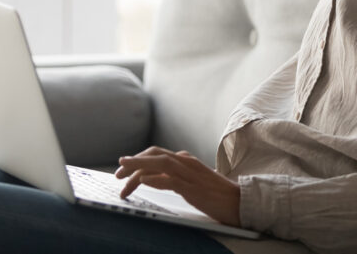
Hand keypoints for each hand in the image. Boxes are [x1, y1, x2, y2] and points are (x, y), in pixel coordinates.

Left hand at [115, 146, 240, 226]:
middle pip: (154, 154)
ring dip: (137, 169)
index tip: (123, 169)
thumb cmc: (216, 194)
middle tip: (117, 174)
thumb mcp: (192, 181)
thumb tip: (150, 178)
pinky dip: (155, 178)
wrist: (239, 201)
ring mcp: (189, 173)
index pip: (156, 153)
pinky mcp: (193, 187)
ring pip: (159, 163)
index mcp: (186, 160)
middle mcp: (186, 162)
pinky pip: (170, 179)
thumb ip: (175, 177)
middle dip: (133, 162)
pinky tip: (144, 181)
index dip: (137, 159)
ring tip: (122, 177)